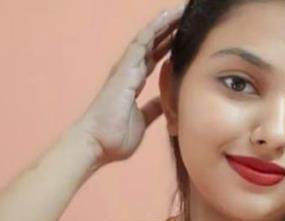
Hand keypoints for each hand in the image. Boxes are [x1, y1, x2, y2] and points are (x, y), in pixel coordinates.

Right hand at [72, 5, 184, 167]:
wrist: (97, 144)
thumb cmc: (115, 137)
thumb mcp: (143, 121)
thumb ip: (152, 108)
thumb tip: (164, 102)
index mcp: (134, 83)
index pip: (155, 58)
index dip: (169, 45)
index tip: (185, 35)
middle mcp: (129, 71)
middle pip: (153, 44)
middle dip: (170, 30)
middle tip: (187, 16)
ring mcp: (126, 69)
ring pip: (148, 38)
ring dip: (165, 23)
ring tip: (181, 10)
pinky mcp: (125, 70)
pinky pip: (141, 44)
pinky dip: (155, 29)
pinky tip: (167, 17)